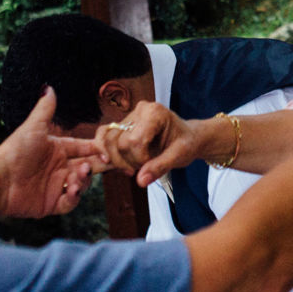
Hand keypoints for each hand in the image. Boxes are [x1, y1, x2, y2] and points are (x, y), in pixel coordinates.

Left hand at [0, 89, 105, 218]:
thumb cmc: (15, 151)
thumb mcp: (33, 127)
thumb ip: (45, 109)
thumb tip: (48, 87)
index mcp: (57, 150)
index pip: (83, 147)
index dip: (96, 149)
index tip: (106, 150)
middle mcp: (58, 168)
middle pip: (87, 166)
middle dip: (95, 165)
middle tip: (103, 163)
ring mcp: (56, 186)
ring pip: (81, 184)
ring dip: (85, 180)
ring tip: (78, 175)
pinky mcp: (51, 204)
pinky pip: (70, 203)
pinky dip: (74, 197)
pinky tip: (72, 189)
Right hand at [77, 100, 215, 187]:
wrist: (188, 137)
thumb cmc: (186, 144)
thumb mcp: (179, 156)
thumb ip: (160, 167)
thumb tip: (140, 181)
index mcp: (155, 113)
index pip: (134, 141)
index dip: (139, 159)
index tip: (152, 164)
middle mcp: (140, 110)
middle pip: (118, 142)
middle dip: (128, 161)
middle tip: (144, 167)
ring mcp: (129, 116)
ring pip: (108, 140)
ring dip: (117, 159)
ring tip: (133, 166)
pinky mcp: (122, 123)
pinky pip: (104, 136)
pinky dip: (106, 151)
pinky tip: (115, 162)